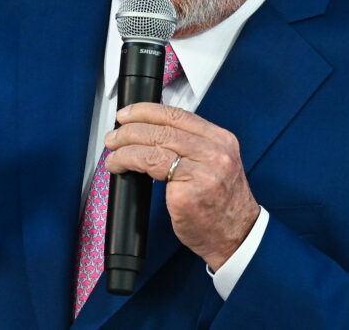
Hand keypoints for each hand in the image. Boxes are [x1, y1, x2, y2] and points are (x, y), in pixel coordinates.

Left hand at [104, 103, 259, 270]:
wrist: (236, 237)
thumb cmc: (221, 204)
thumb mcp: (215, 164)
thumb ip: (191, 146)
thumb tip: (151, 132)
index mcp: (221, 141)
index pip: (178, 115)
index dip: (147, 111)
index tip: (128, 114)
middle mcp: (215, 153)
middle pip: (164, 129)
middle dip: (131, 129)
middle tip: (114, 136)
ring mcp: (203, 172)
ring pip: (154, 147)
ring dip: (126, 147)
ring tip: (113, 153)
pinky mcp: (187, 194)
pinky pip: (152, 169)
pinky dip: (129, 163)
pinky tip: (120, 167)